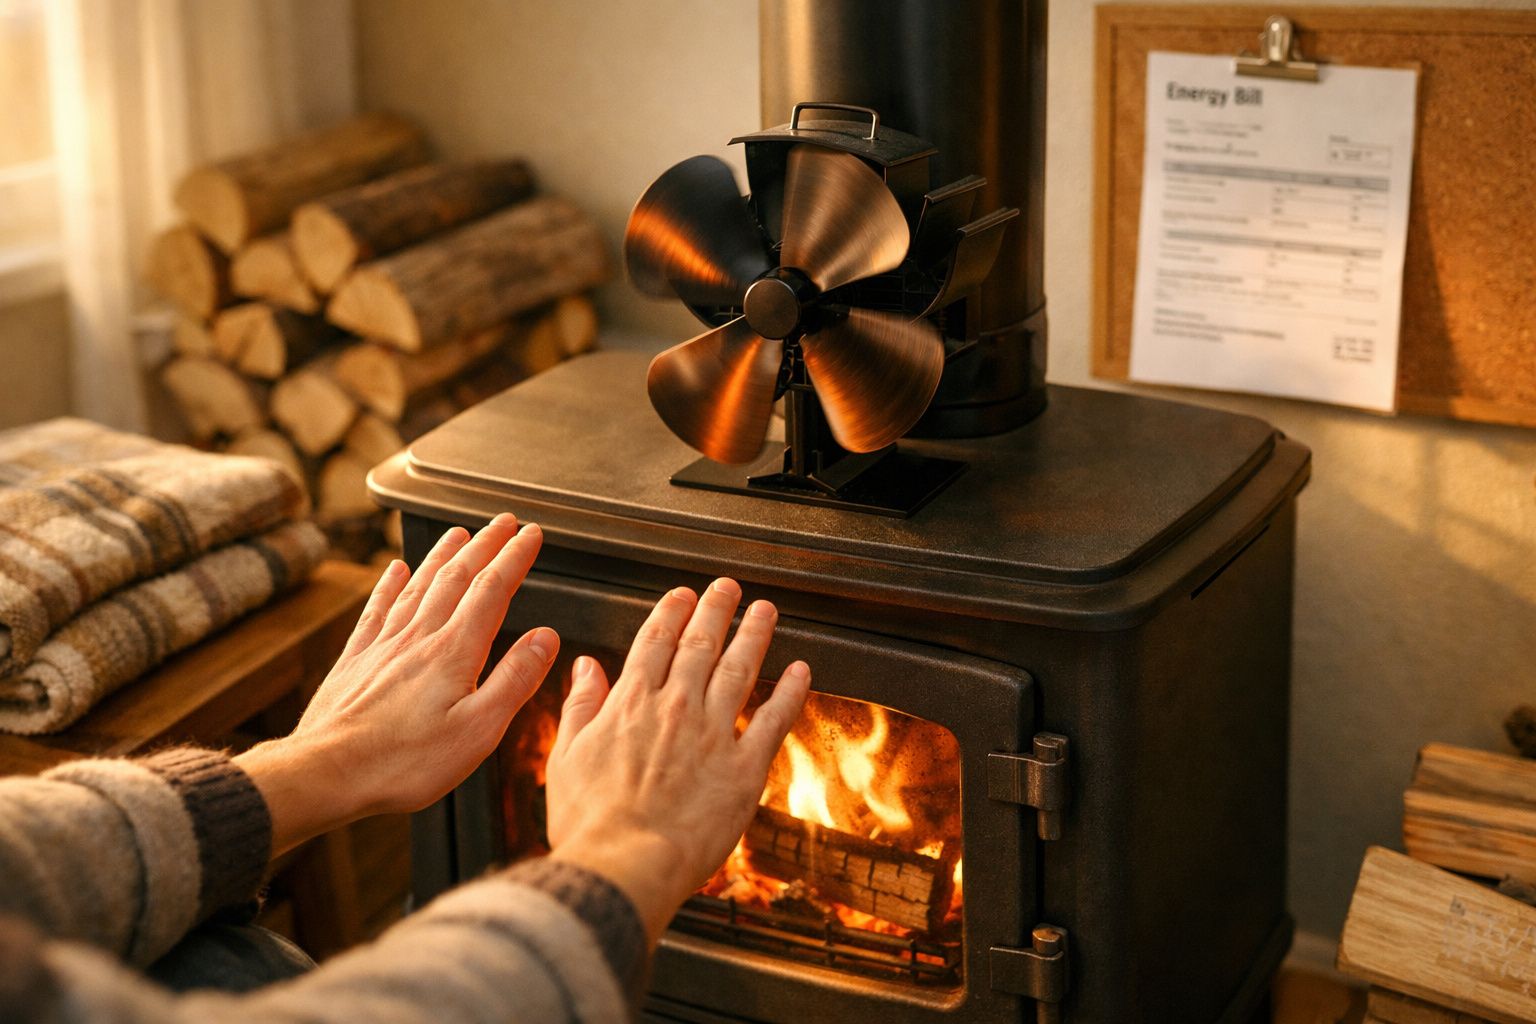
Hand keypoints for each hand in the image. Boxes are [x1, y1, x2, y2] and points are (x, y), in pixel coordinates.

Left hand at [236, 514, 557, 855]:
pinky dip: (390, 584)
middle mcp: (418, 638)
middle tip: (505, 522)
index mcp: (454, 653)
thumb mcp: (479, 730)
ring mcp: (383, 646)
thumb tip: (546, 638)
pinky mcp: (356, 661)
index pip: (492, 590)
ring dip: (443, 555)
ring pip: (419, 585)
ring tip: (459, 533)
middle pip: (458, 576)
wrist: (326, 773)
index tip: (532, 535)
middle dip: (486, 545)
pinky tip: (395, 570)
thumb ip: (515, 679)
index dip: (515, 557)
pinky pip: (377, 609)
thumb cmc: (403, 762)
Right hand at [543, 579, 810, 945]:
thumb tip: (585, 666)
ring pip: (739, 670)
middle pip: (700, 646)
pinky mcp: (744, 769)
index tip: (683, 594)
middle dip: (716, 610)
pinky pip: (773, 720)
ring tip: (765, 610)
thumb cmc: (590, 824)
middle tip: (728, 588)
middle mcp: (675, 709)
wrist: (623, 865)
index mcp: (631, 705)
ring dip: (754, 635)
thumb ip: (580, 706)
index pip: (655, 643)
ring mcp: (713, 735)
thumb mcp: (566, 758)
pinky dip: (790, 692)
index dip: (672, 613)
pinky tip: (801, 670)